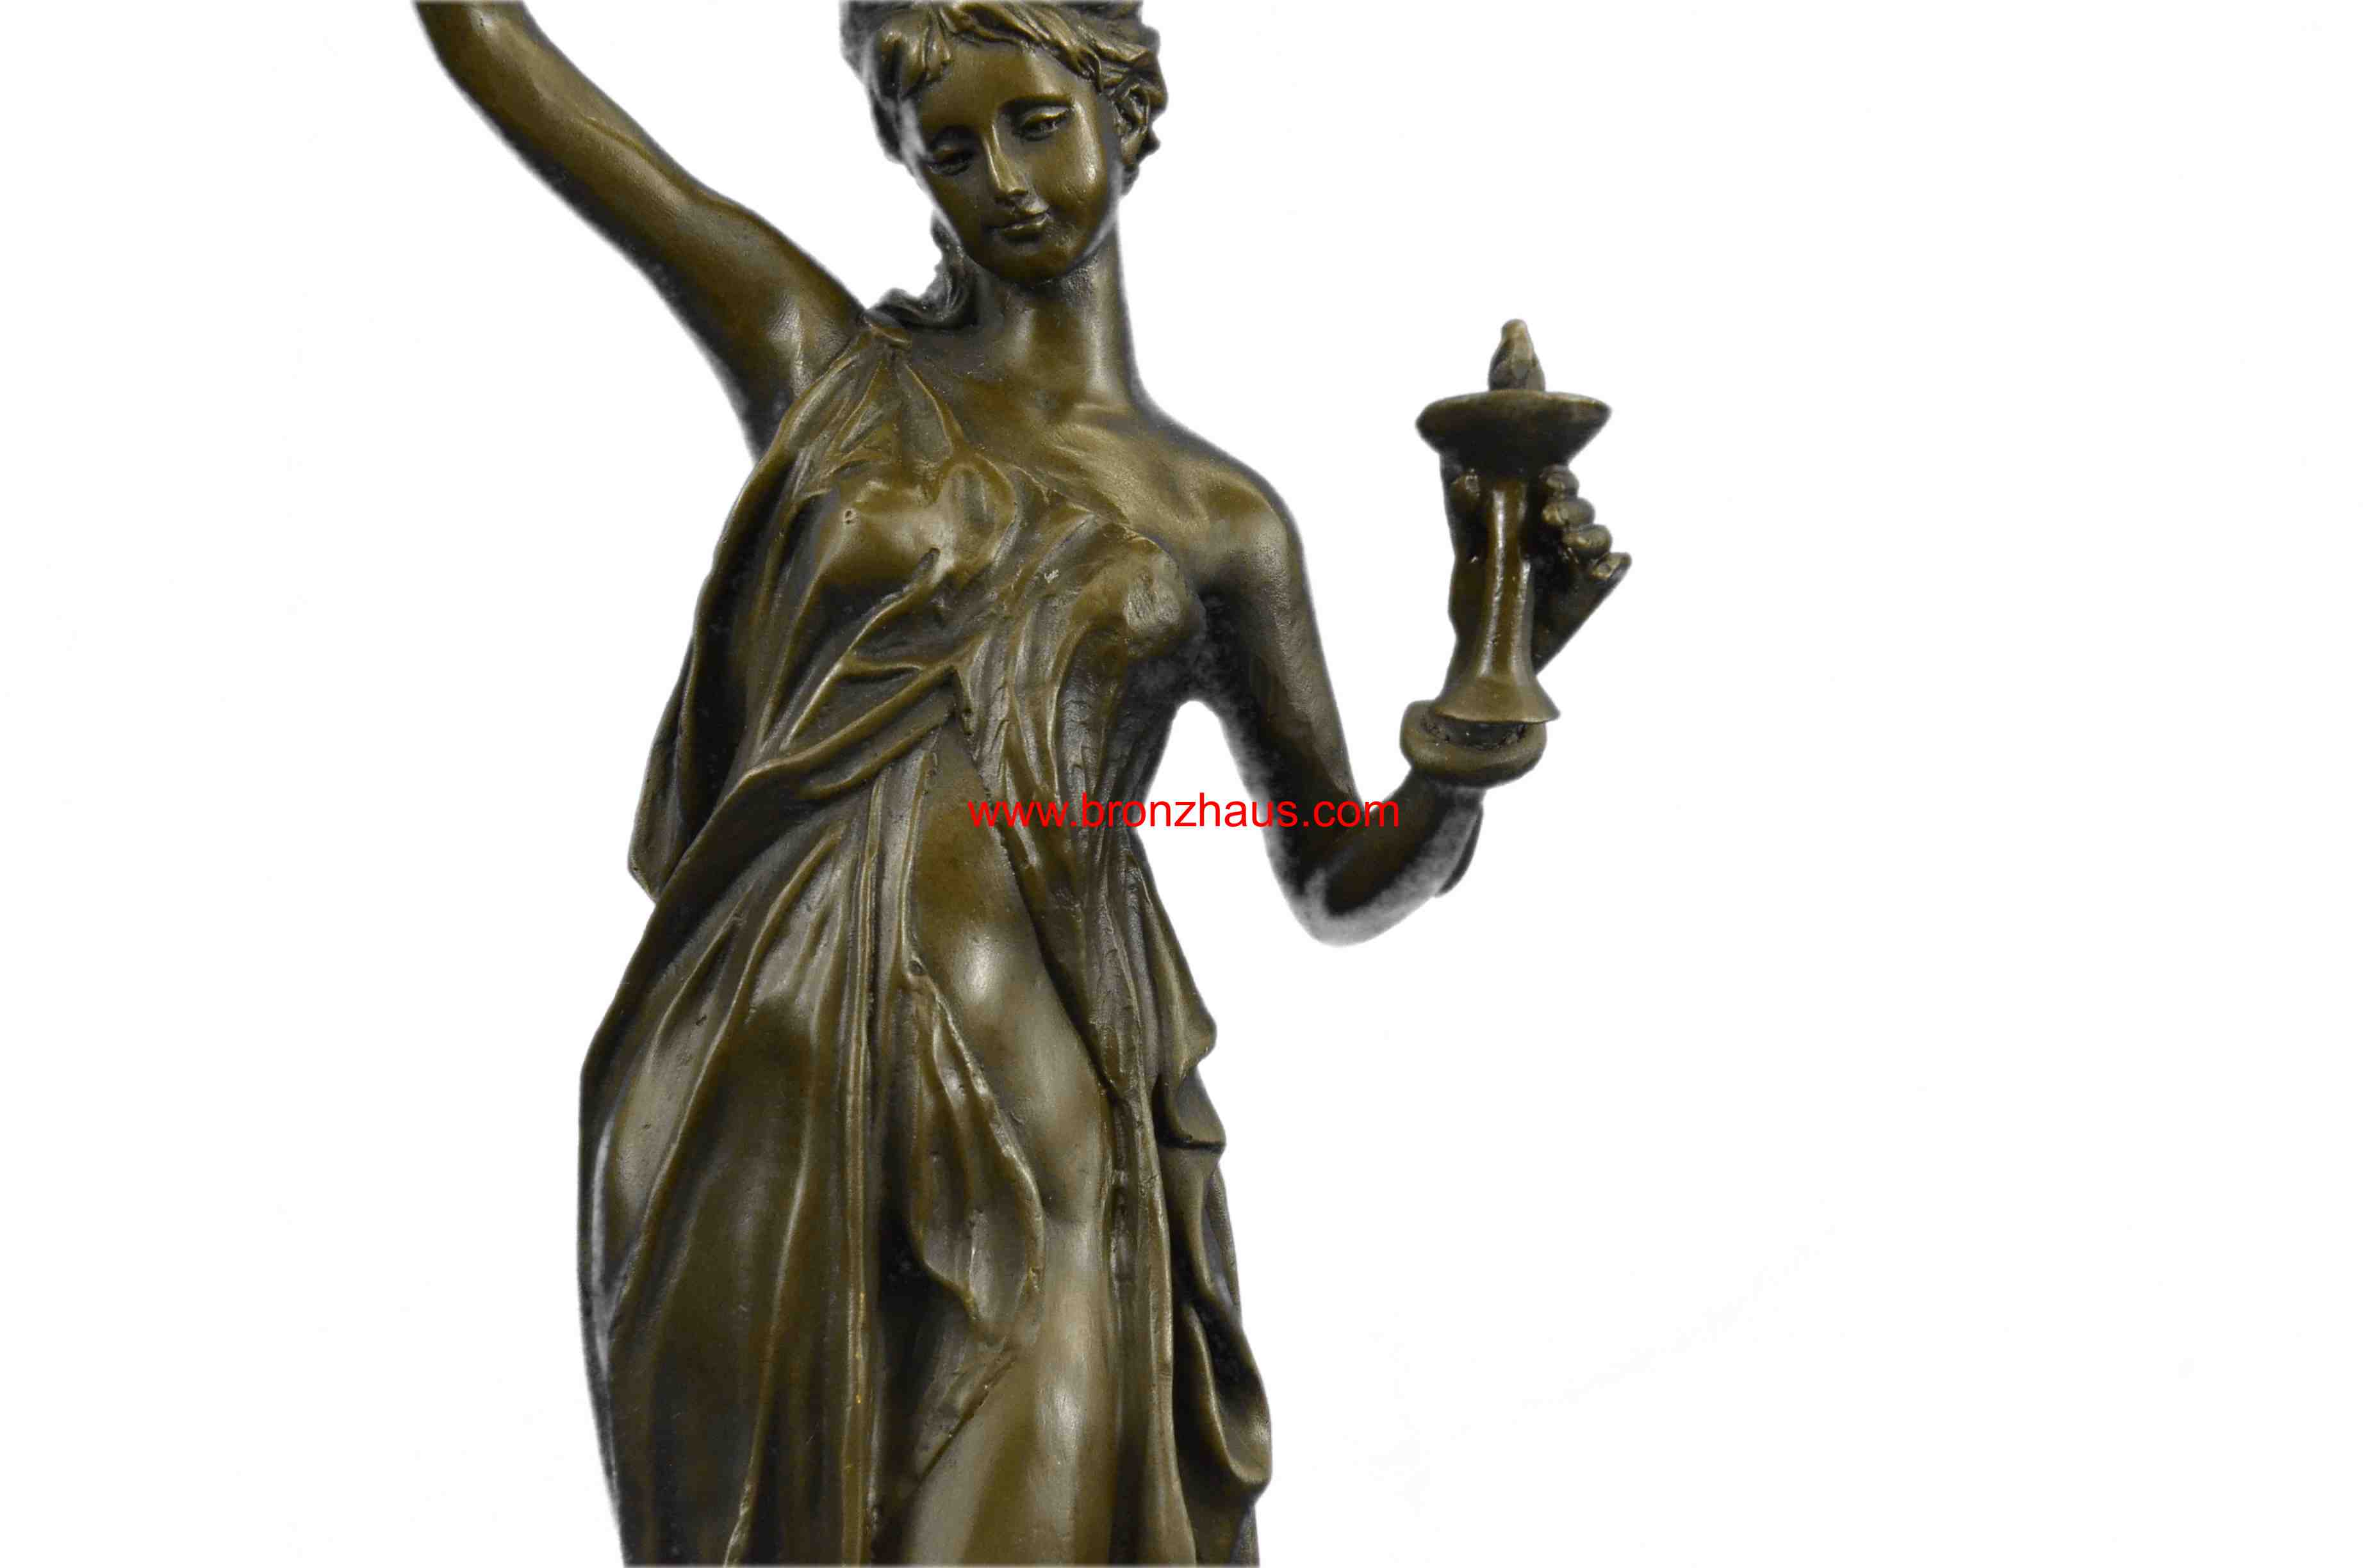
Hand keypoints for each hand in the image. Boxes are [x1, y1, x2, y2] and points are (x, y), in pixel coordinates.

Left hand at [1440, 464, 1628, 671]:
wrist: (1486, 651)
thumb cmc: (1477, 600)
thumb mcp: (1469, 558)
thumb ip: (1469, 518)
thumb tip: (1463, 481)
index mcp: (1534, 519)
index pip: (1555, 487)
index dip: (1557, 480)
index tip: (1545, 481)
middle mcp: (1561, 537)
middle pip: (1580, 509)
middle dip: (1570, 507)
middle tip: (1550, 516)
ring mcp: (1578, 564)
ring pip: (1600, 536)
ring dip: (1590, 534)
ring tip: (1570, 542)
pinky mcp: (1590, 592)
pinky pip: (1614, 570)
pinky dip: (1612, 565)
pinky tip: (1599, 568)